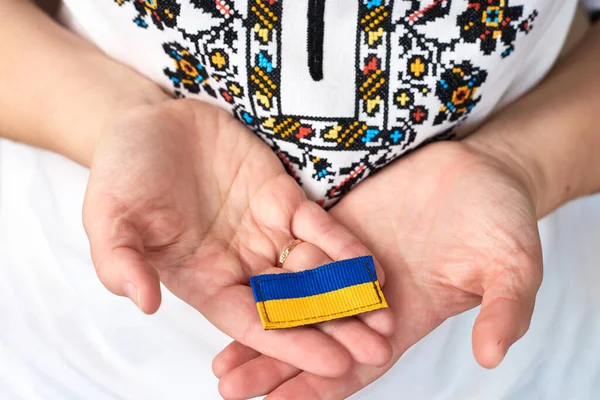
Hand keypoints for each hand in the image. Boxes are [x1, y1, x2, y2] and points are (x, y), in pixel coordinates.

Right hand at [82, 99, 394, 377]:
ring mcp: (264, 231)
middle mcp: (240, 263)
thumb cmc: (123, 171)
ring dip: (348, 293)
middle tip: (377, 349)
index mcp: (203, 279)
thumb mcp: (110, 216)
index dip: (291, 344)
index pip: (252, 322)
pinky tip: (370, 266)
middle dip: (334, 328)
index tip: (333, 364)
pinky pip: (318, 226)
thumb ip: (122, 260)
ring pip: (313, 271)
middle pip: (293, 305)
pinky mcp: (282, 197)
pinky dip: (343, 245)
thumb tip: (144, 303)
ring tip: (386, 315)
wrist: (150, 120)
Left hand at [214, 139, 542, 398]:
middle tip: (230, 386)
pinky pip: (297, 250)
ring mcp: (349, 261)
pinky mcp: (337, 225)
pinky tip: (236, 283)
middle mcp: (369, 296)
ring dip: (261, 323)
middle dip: (275, 364)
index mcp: (405, 316)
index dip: (322, 386)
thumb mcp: (510, 265)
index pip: (357, 362)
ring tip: (219, 355)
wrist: (483, 167)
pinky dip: (270, 270)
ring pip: (297, 299)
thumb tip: (493, 357)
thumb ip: (502, 308)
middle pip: (315, 337)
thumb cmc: (502, 218)